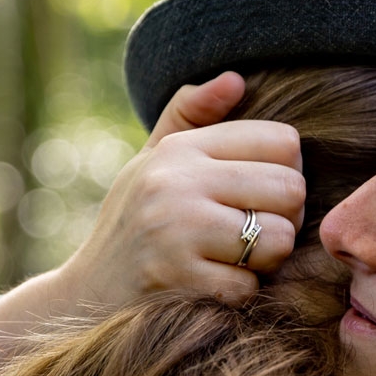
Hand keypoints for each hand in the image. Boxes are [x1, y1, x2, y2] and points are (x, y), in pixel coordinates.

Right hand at [0, 72, 305, 375]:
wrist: (85, 297)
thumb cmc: (133, 225)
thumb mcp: (151, 161)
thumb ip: (191, 115)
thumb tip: (237, 79)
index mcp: (179, 149)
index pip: (282, 142)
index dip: (286, 172)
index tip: (260, 195)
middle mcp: (176, 181)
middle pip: (290, 189)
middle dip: (284, 219)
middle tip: (255, 234)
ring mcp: (175, 230)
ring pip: (279, 239)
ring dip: (266, 261)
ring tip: (234, 260)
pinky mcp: (178, 279)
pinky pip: (250, 286)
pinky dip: (238, 294)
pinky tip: (211, 287)